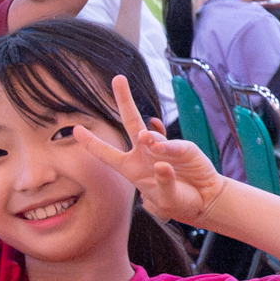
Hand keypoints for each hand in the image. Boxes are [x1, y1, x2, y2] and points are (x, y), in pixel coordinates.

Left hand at [70, 74, 226, 225]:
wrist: (203, 201)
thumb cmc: (177, 201)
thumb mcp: (163, 200)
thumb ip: (161, 184)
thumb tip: (160, 164)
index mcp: (130, 167)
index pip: (106, 153)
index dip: (91, 142)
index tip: (76, 129)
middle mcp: (144, 154)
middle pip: (131, 122)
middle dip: (124, 100)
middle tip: (118, 79)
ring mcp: (163, 149)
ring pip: (150, 134)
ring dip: (147, 136)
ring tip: (145, 139)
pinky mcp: (184, 149)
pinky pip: (173, 146)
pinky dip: (167, 147)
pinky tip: (162, 154)